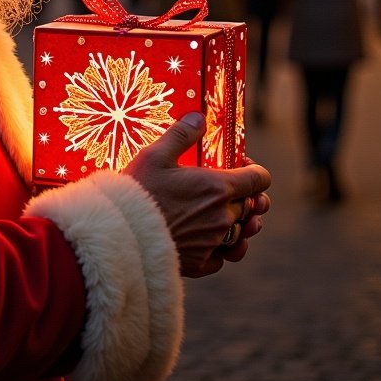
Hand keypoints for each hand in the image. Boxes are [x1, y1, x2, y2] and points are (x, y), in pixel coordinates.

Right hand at [124, 113, 270, 277]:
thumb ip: (181, 134)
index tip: (240, 166)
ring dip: (239, 223)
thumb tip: (199, 117)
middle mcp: (222, 217)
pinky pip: (223, 257)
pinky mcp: (200, 264)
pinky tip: (210, 240)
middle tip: (229, 189)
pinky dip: (221, 248)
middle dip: (245, 196)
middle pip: (251, 206)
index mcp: (217, 187)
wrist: (121, 233)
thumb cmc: (137, 191)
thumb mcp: (155, 154)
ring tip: (229, 216)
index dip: (254, 171)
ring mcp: (213, 243)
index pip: (259, 180)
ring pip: (241, 233)